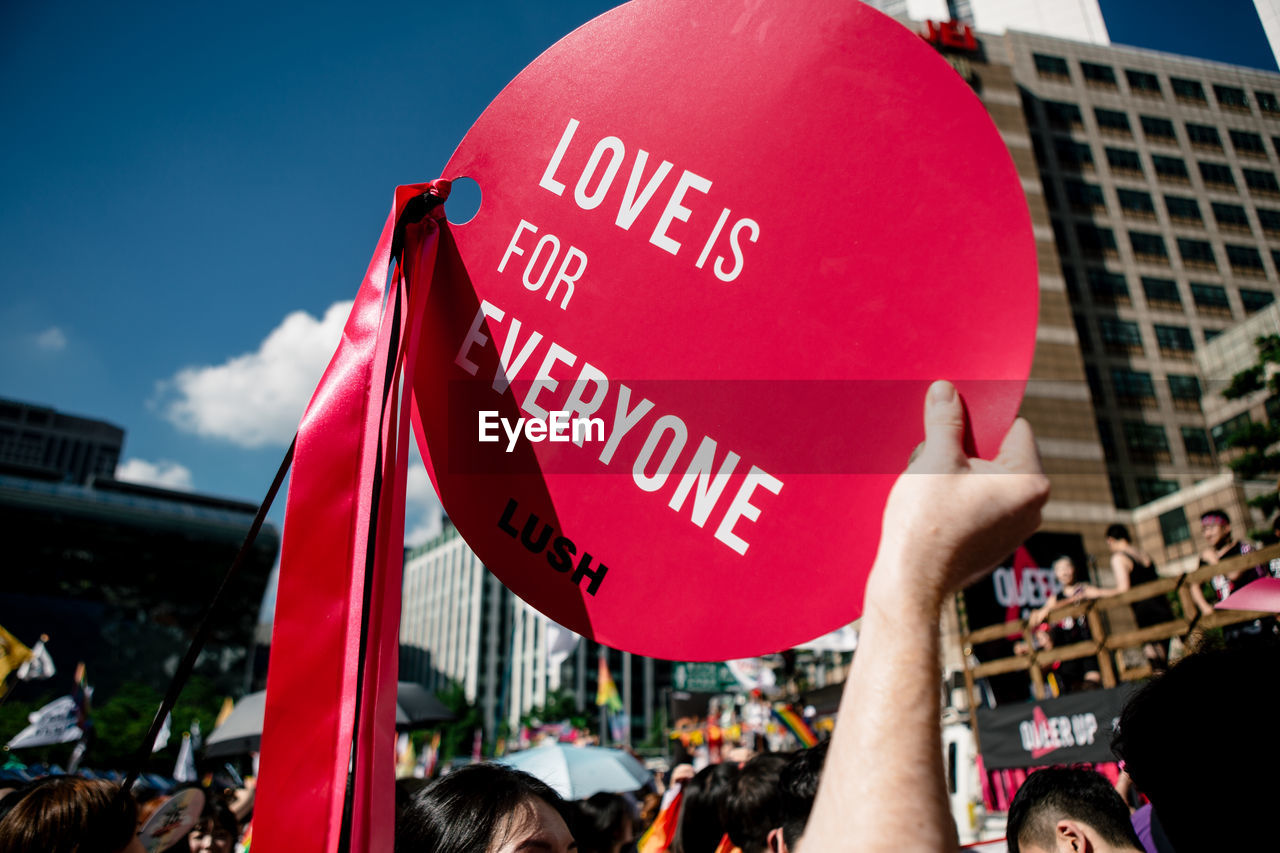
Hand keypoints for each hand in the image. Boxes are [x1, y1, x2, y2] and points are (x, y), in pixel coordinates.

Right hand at [870, 381, 1049, 611]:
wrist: (911, 583)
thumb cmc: (927, 523)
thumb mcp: (934, 460)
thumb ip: (945, 421)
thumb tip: (946, 390)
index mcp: (1030, 483)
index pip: (1015, 428)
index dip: (982, 421)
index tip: (954, 424)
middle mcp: (1033, 509)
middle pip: (1001, 456)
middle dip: (967, 452)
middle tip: (936, 460)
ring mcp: (1015, 531)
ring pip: (988, 483)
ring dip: (960, 476)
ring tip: (931, 488)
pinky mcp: (994, 547)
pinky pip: (980, 508)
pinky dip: (959, 502)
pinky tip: (933, 511)